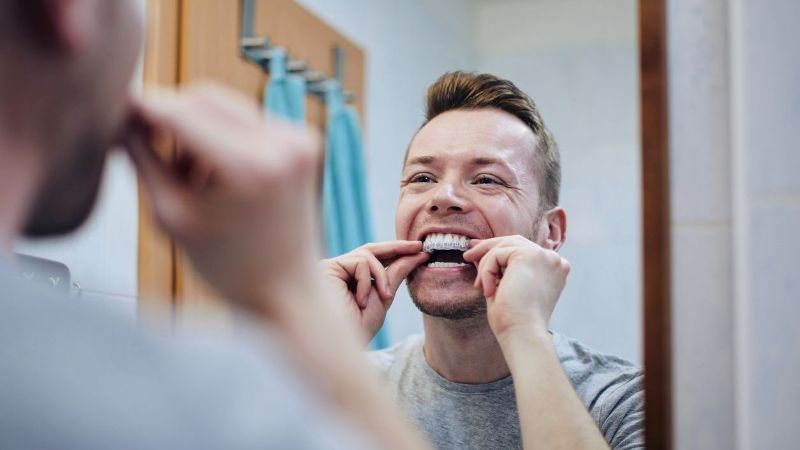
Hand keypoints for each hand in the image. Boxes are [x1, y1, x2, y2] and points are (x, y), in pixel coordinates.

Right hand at [124, 83, 321, 312]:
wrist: (287, 289)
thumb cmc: (228, 266)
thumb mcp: (172, 216)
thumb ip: (144, 160)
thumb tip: (123, 116)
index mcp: (251, 167)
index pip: (182, 113)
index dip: (144, 108)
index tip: (115, 108)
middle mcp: (283, 144)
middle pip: (204, 97)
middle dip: (170, 116)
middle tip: (145, 145)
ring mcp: (299, 139)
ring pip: (225, 105)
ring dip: (195, 127)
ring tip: (189, 177)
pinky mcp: (304, 140)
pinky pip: (247, 119)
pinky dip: (222, 135)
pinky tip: (215, 175)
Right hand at [320, 241, 428, 338]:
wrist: (340, 346)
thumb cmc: (358, 328)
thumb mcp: (383, 298)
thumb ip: (396, 274)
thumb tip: (415, 255)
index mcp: (349, 279)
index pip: (374, 259)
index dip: (397, 252)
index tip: (420, 251)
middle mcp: (338, 271)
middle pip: (370, 250)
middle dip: (397, 248)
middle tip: (419, 247)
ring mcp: (331, 268)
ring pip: (367, 255)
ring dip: (382, 277)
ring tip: (384, 298)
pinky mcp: (327, 268)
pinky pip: (359, 263)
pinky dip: (367, 282)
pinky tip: (360, 301)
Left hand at [463, 235, 569, 340]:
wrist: (523, 334)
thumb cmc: (514, 320)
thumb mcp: (508, 288)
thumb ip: (500, 269)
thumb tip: (478, 252)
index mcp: (554, 269)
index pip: (524, 249)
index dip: (499, 249)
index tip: (478, 252)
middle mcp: (554, 260)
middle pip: (514, 241)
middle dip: (488, 248)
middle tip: (468, 256)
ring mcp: (544, 256)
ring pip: (503, 247)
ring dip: (485, 265)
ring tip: (478, 286)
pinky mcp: (530, 255)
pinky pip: (497, 255)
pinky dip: (487, 272)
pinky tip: (488, 292)